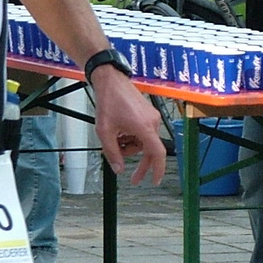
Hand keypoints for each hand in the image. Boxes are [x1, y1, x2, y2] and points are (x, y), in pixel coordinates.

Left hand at [89, 70, 167, 184]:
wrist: (111, 81)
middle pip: (150, 150)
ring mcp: (152, 117)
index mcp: (144, 127)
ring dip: (131, 147)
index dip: (158, 169)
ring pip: (144, 143)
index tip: (155, 180)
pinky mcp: (149, 114)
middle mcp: (153, 122)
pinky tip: (120, 133)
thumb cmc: (108, 101)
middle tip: (133, 178)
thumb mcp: (104, 131)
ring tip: (115, 141)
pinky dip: (133, 138)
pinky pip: (144, 133)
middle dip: (140, 164)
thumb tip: (118, 169)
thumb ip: (111, 152)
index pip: (157, 153)